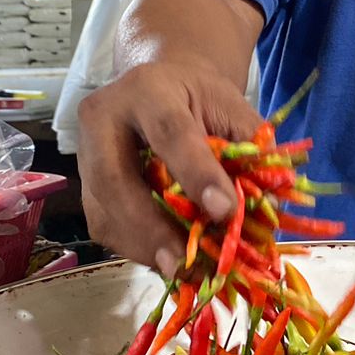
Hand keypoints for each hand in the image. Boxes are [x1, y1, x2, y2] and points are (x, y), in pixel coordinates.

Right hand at [77, 60, 263, 275]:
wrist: (161, 85)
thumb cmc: (199, 98)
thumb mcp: (231, 106)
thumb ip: (251, 147)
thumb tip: (269, 204)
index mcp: (148, 88)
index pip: (170, 132)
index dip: (196, 173)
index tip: (225, 211)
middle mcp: (104, 118)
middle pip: (115, 178)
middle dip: (151, 226)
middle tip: (185, 261)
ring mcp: (85, 153)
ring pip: (103, 210)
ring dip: (143, 246)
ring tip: (184, 269)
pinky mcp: (84, 184)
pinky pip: (103, 225)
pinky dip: (136, 248)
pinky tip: (166, 258)